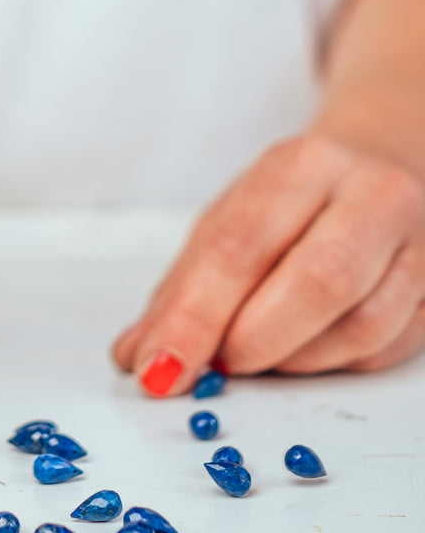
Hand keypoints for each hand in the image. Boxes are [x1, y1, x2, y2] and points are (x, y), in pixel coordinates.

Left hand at [113, 134, 424, 395]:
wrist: (392, 162)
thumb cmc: (294, 203)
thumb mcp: (225, 226)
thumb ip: (180, 293)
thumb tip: (137, 356)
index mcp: (301, 166)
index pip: (239, 248)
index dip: (194, 319)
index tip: (159, 370)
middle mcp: (374, 193)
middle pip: (317, 283)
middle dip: (252, 342)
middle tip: (218, 366)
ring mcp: (423, 240)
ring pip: (363, 326)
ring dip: (294, 359)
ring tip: (259, 350)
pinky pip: (387, 349)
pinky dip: (332, 364)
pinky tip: (305, 346)